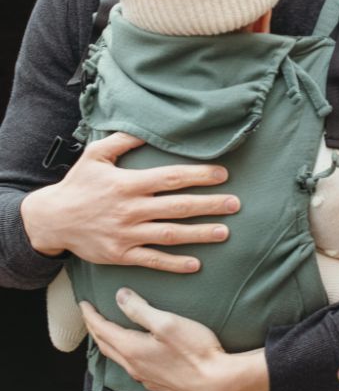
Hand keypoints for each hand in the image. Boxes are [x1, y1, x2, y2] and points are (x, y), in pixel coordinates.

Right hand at [21, 131, 239, 272]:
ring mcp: (126, 235)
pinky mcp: (121, 255)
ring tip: (225, 232)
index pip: (171, 178)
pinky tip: (196, 263)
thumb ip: (123, 139)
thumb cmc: (78, 184)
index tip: (223, 174)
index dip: (199, 175)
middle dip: (209, 205)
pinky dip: (174, 263)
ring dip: (200, 234)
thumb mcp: (96, 155)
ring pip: (170, 235)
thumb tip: (148, 126)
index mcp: (128, 183)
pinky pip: (152, 261)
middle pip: (178, 207)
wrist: (51, 220)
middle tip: (235, 204)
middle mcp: (131, 210)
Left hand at [81, 289, 268, 390]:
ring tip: (106, 330)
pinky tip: (131, 349)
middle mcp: (134, 365)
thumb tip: (120, 295)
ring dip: (107, 341)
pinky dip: (123, 352)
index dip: (91, 315)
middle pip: (106, 344)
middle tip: (89, 315)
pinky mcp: (157, 382)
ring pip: (117, 357)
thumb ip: (140, 309)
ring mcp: (145, 376)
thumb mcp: (167, 322)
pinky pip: (131, 365)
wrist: (215, 382)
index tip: (83, 303)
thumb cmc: (194, 350)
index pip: (103, 330)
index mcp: (132, 349)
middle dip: (95, 328)